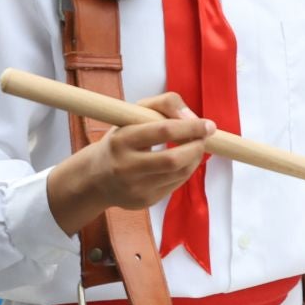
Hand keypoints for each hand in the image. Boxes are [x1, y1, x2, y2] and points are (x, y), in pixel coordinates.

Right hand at [46, 92, 212, 232]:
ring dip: (195, 158)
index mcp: (122, 140)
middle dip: (196, 147)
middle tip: (204, 138)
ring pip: (179, 174)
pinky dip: (186, 170)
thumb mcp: (133, 114)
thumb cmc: (120, 140)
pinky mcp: (145, 201)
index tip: (208, 125)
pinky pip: (176, 185)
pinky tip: (182, 161)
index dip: (190, 127)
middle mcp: (126, 166)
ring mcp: (135, 188)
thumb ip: (164, 104)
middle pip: (173, 160)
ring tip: (195, 147)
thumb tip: (193, 117)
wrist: (95, 178)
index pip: (163, 131)